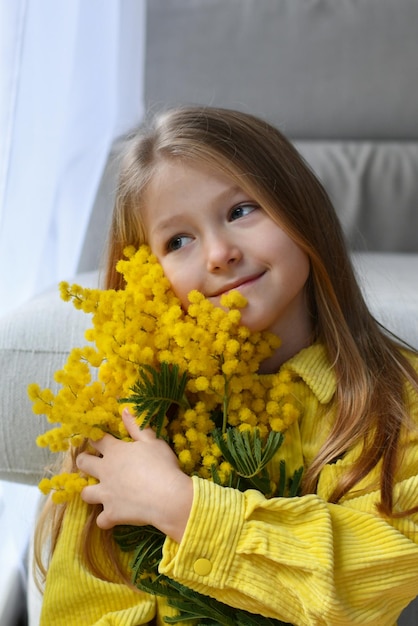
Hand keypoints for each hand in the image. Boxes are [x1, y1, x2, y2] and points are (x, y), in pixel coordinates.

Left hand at [76, 409, 192, 541]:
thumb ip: (137, 426)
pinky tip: (112, 518)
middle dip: (83, 460)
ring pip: (86, 493)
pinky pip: (102, 520)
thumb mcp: (152, 441)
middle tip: (88, 461)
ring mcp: (106, 494)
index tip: (95, 437)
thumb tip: (124, 409)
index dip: (95, 437)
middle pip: (83, 463)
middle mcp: (105, 472)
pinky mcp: (112, 514)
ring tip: (96, 492)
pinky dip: (106, 519)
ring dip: (89, 492)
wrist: (168, 497)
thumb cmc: (162, 465)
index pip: (98, 440)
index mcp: (115, 452)